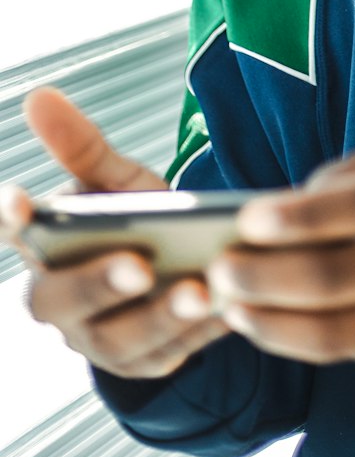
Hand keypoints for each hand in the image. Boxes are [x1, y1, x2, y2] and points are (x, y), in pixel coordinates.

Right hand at [0, 87, 228, 378]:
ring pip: (120, 339)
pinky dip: (199, 334)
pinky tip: (230, 308)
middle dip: (99, 284)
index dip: (10, 218)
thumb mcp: (115, 180)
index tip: (18, 199)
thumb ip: (82, 146)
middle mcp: (59, 302)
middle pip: (63, 301)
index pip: (15, 233)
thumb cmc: (131, 218)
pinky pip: (169, 355)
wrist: (172, 268)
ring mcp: (98, 340)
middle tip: (138, 266)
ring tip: (199, 291)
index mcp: (43, 248)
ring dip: (160, 316)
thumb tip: (38, 94)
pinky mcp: (144, 363)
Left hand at [207, 133, 354, 371]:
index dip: (301, 217)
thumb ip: (353, 175)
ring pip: (338, 335)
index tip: (247, 217)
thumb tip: (284, 208)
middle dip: (266, 280)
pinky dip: (301, 338)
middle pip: (339, 283)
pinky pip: (354, 351)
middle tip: (217, 269)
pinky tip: (267, 320)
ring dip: (271, 324)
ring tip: (228, 305)